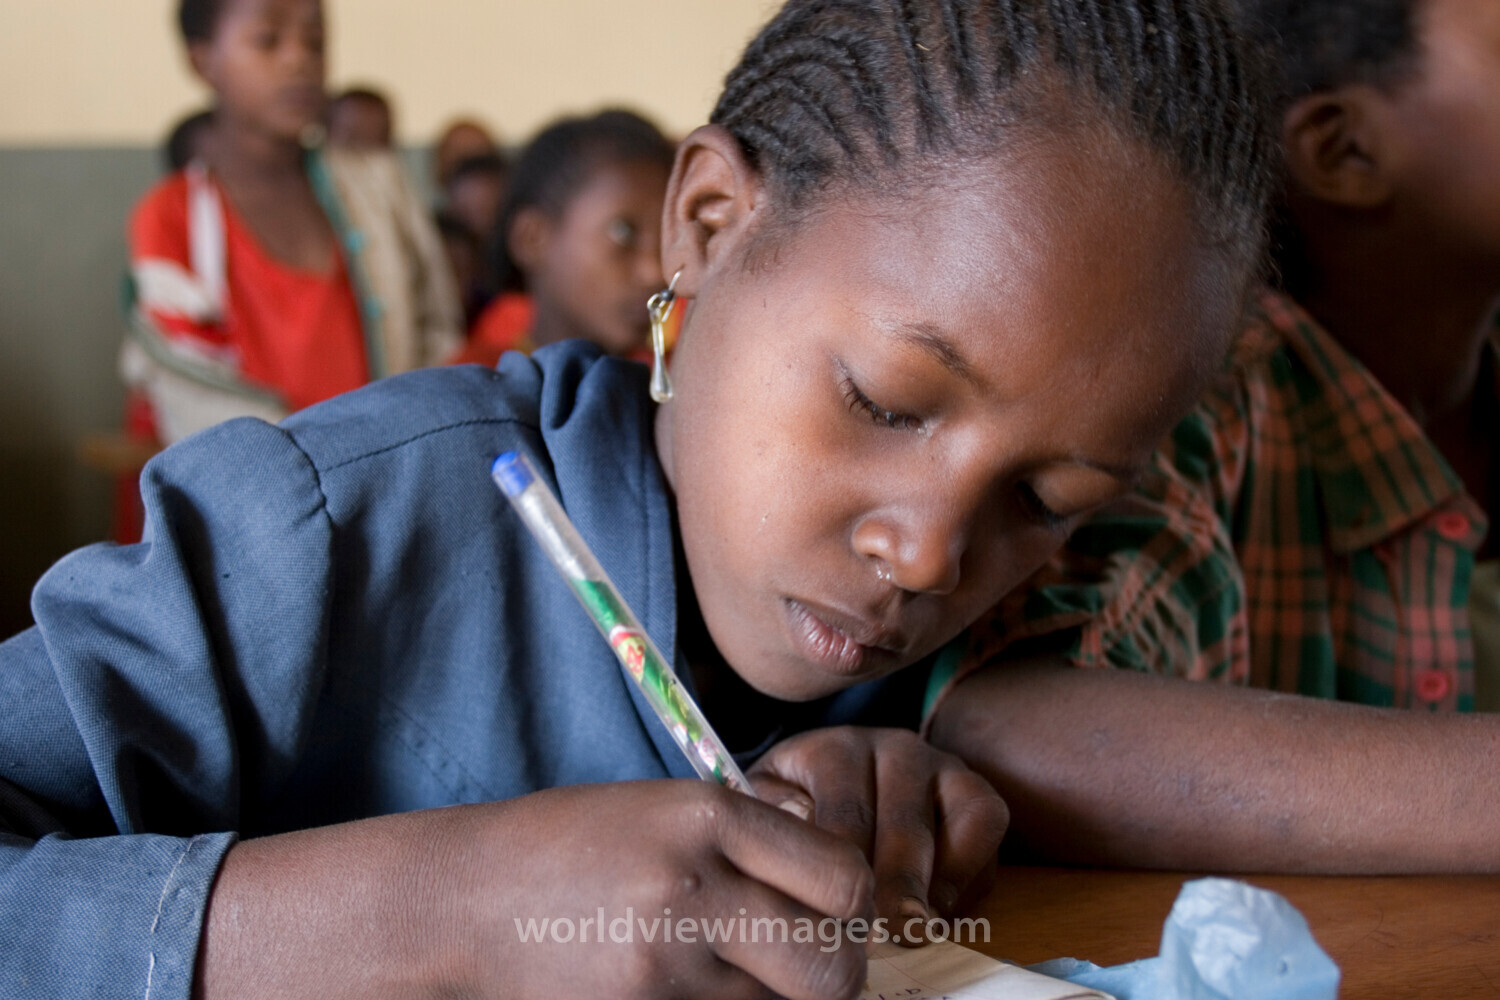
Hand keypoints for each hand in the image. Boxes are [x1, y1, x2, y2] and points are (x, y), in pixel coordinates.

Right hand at [197, 781, 875, 999]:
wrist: (460, 900)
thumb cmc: (566, 843)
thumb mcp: (659, 804)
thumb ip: (749, 827)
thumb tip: (829, 850)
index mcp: (705, 816)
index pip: (843, 876)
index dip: (854, 900)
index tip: (834, 905)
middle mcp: (694, 887)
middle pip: (834, 965)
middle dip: (841, 971)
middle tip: (816, 960)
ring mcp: (665, 963)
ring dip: (784, 995)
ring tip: (749, 968)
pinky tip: (703, 984)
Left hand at [749, 726, 1006, 936]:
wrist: (830, 787)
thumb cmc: (794, 811)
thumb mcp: (767, 810)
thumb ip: (774, 816)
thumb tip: (796, 824)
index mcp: (833, 750)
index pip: (844, 810)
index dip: (843, 868)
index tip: (837, 913)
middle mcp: (890, 747)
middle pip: (903, 819)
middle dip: (895, 884)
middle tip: (884, 934)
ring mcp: (938, 764)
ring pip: (953, 815)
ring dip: (937, 878)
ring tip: (914, 927)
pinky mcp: (973, 790)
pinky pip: (986, 823)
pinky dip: (970, 870)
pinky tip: (940, 909)